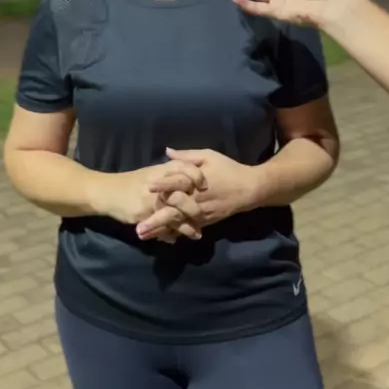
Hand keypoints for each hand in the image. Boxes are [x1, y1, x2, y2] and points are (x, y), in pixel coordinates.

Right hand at [104, 160, 206, 241]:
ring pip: (174, 215)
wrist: (108, 192)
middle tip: (202, 217)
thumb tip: (194, 172)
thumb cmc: (133, 182)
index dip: (196, 176)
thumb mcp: (152, 172)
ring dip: (186, 227)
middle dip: (194, 209)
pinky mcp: (144, 215)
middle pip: (183, 195)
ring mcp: (151, 201)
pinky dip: (169, 234)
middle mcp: (158, 185)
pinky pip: (162, 227)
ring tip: (196, 234)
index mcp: (161, 171)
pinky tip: (175, 239)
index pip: (184, 168)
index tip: (205, 186)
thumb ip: (171, 171)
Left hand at [136, 147, 254, 240]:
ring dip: (160, 230)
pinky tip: (160, 238)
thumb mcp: (209, 156)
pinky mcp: (205, 221)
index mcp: (196, 181)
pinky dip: (174, 233)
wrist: (249, 190)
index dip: (162, 184)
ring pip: (177, 223)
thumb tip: (167, 151)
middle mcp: (196, 199)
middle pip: (173, 210)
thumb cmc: (228, 169)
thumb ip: (187, 156)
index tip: (148, 186)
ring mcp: (200, 213)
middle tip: (138, 228)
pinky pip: (187, 228)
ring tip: (144, 236)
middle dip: (155, 219)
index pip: (176, 182)